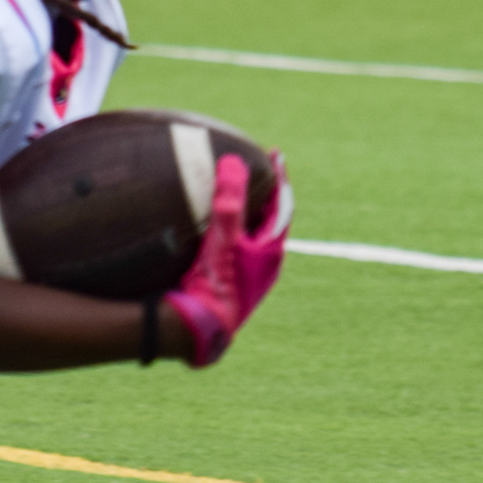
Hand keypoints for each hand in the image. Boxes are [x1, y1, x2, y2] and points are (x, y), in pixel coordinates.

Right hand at [163, 153, 291, 367]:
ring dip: (247, 217)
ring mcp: (249, 277)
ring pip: (253, 239)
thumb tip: (234, 162)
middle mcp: (265, 265)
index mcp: (271, 251)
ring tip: (234, 198)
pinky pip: (237, 252)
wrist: (202, 328)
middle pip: (270, 221)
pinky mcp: (232, 286)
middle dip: (264, 196)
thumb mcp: (223, 237)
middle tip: (255, 172)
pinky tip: (212, 235)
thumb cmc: (218, 284)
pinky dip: (232, 235)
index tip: (274, 154)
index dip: (278, 178)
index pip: (281, 205)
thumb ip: (229, 201)